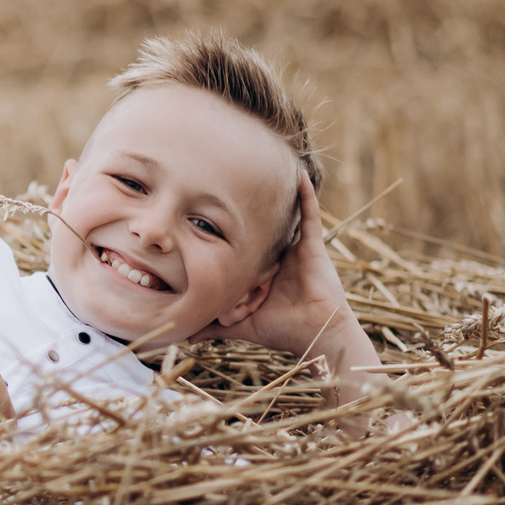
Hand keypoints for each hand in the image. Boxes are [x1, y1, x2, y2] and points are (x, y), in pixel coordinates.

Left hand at [200, 173, 385, 428]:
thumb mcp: (240, 324)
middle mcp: (281, 256)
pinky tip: (298, 175)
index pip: (241, 250)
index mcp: (265, 270)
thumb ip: (215, 325)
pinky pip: (309, 213)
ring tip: (258, 168)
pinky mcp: (312, 245)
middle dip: (243, 220)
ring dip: (272, 197)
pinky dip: (306, 194)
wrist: (318, 335)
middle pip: (256, 232)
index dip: (226, 246)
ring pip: (280, 219)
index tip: (203, 229)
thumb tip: (186, 333)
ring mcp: (297, 248)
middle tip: (220, 191)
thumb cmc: (282, 330)